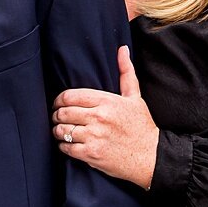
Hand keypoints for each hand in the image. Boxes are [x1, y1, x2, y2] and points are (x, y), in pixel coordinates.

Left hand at [52, 46, 157, 188]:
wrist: (151, 156)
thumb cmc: (142, 126)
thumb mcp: (135, 97)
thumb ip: (126, 72)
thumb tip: (122, 50)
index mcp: (106, 101)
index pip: (71, 96)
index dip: (59, 100)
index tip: (58, 103)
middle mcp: (98, 117)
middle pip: (63, 113)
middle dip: (56, 115)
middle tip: (57, 117)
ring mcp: (94, 137)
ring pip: (62, 131)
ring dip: (57, 131)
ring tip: (60, 131)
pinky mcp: (91, 154)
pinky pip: (66, 148)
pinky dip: (63, 146)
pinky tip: (67, 144)